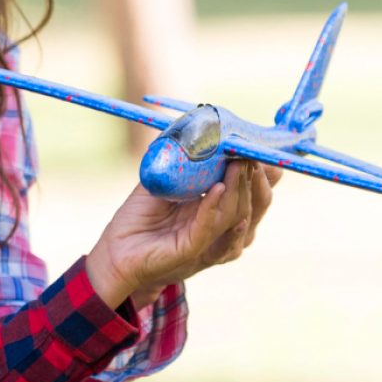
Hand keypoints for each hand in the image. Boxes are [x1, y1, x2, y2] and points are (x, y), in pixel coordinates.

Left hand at [87, 161, 277, 309]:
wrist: (117, 252)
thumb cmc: (141, 217)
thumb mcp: (165, 182)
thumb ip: (183, 161)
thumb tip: (197, 129)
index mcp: (224, 209)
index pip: (257, 188)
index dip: (264, 168)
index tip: (257, 144)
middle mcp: (226, 228)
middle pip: (257, 202)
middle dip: (257, 176)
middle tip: (250, 152)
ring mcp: (212, 242)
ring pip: (238, 214)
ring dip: (239, 187)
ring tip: (239, 164)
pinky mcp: (192, 252)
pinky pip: (209, 228)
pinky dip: (214, 208)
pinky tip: (217, 190)